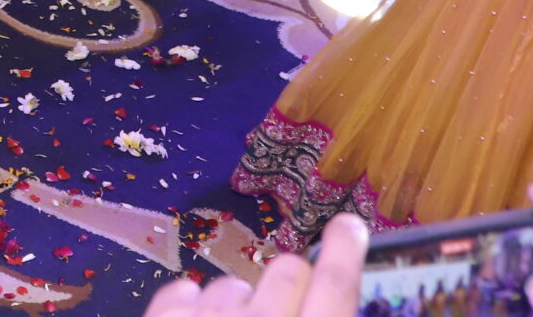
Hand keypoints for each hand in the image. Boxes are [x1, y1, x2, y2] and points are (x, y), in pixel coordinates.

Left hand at [144, 212, 367, 316]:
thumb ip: (319, 313)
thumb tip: (327, 301)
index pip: (335, 287)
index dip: (345, 252)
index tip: (349, 224)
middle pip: (286, 272)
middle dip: (289, 286)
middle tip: (284, 314)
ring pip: (232, 285)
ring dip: (238, 307)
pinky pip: (184, 292)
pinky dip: (191, 308)